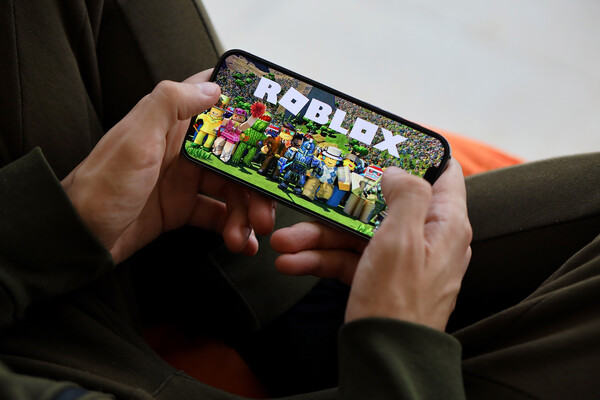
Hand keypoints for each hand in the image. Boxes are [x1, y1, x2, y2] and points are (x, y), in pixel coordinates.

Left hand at [62, 70, 274, 263]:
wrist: (78, 238)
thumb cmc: (103, 185)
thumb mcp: (135, 140)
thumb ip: (170, 105)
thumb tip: (213, 87)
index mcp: (172, 122)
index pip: (216, 102)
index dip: (248, 110)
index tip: (275, 126)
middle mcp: (182, 148)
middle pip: (235, 156)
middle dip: (256, 180)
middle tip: (266, 206)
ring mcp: (185, 180)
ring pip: (232, 189)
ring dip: (247, 211)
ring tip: (249, 233)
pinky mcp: (183, 208)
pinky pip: (219, 215)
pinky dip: (233, 228)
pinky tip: (241, 242)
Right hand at [271, 159, 471, 330]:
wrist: (383, 360)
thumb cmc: (398, 302)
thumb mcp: (401, 240)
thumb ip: (406, 195)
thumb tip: (395, 172)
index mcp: (444, 224)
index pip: (442, 173)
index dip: (414, 155)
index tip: (381, 146)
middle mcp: (424, 238)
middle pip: (382, 204)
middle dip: (342, 203)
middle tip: (314, 196)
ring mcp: (399, 259)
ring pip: (357, 233)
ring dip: (319, 236)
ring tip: (285, 242)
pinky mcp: (377, 276)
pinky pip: (348, 258)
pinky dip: (321, 259)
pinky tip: (292, 262)